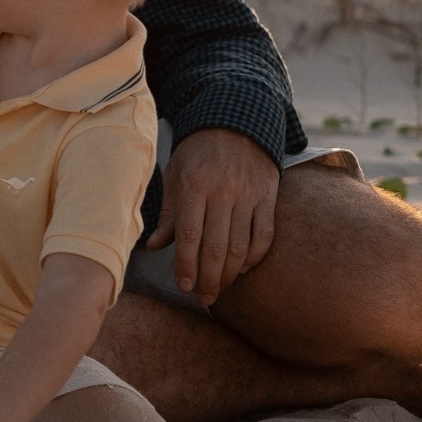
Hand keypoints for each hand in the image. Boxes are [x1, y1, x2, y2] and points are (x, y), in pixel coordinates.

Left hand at [144, 128, 277, 304]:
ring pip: (241, 246)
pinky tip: (243, 269)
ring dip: (231, 274)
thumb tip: (153, 246)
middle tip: (204, 298)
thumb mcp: (175, 174)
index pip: (188, 235)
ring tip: (221, 289)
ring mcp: (249, 196)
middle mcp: (223, 192)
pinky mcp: (269, 198)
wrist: (236, 123)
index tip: (184, 286)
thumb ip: (169, 213)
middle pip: (216, 247)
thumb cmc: (197, 152)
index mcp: (194, 185)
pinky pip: (265, 236)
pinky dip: (255, 257)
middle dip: (209, 278)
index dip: (185, 265)